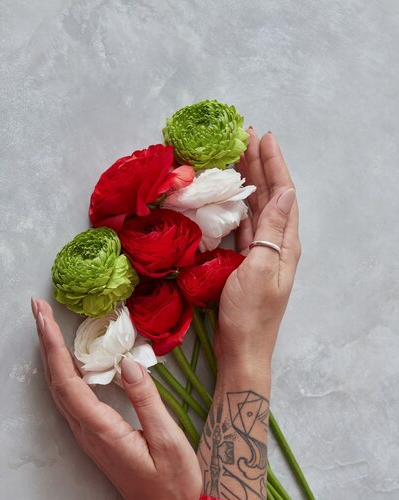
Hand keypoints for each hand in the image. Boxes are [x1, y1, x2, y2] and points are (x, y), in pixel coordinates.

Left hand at [32, 299, 201, 499]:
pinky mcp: (94, 436)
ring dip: (50, 354)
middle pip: (55, 381)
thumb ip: (146, 401)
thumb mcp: (168, 442)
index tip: (43, 316)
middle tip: (38, 309)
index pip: (67, 381)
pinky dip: (63, 370)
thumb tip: (127, 363)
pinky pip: (70, 397)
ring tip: (48, 325)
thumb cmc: (171, 485)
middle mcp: (86, 431)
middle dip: (44, 342)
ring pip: (58, 389)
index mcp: (102, 429)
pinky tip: (67, 358)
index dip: (53, 346)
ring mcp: (87, 435)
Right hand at [215, 130, 300, 366]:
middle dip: (259, 165)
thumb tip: (287, 193)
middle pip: (270, 196)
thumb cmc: (250, 314)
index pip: (283, 193)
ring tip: (234, 157)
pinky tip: (227, 196)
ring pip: (255, 208)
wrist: (242, 349)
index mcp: (285, 243)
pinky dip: (236, 207)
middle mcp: (276, 244)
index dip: (274, 163)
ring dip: (247, 182)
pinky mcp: (245, 263)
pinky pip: (243, 226)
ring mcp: (261, 253)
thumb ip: (272, 231)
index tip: (263, 136)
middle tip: (243, 136)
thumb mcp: (261, 269)